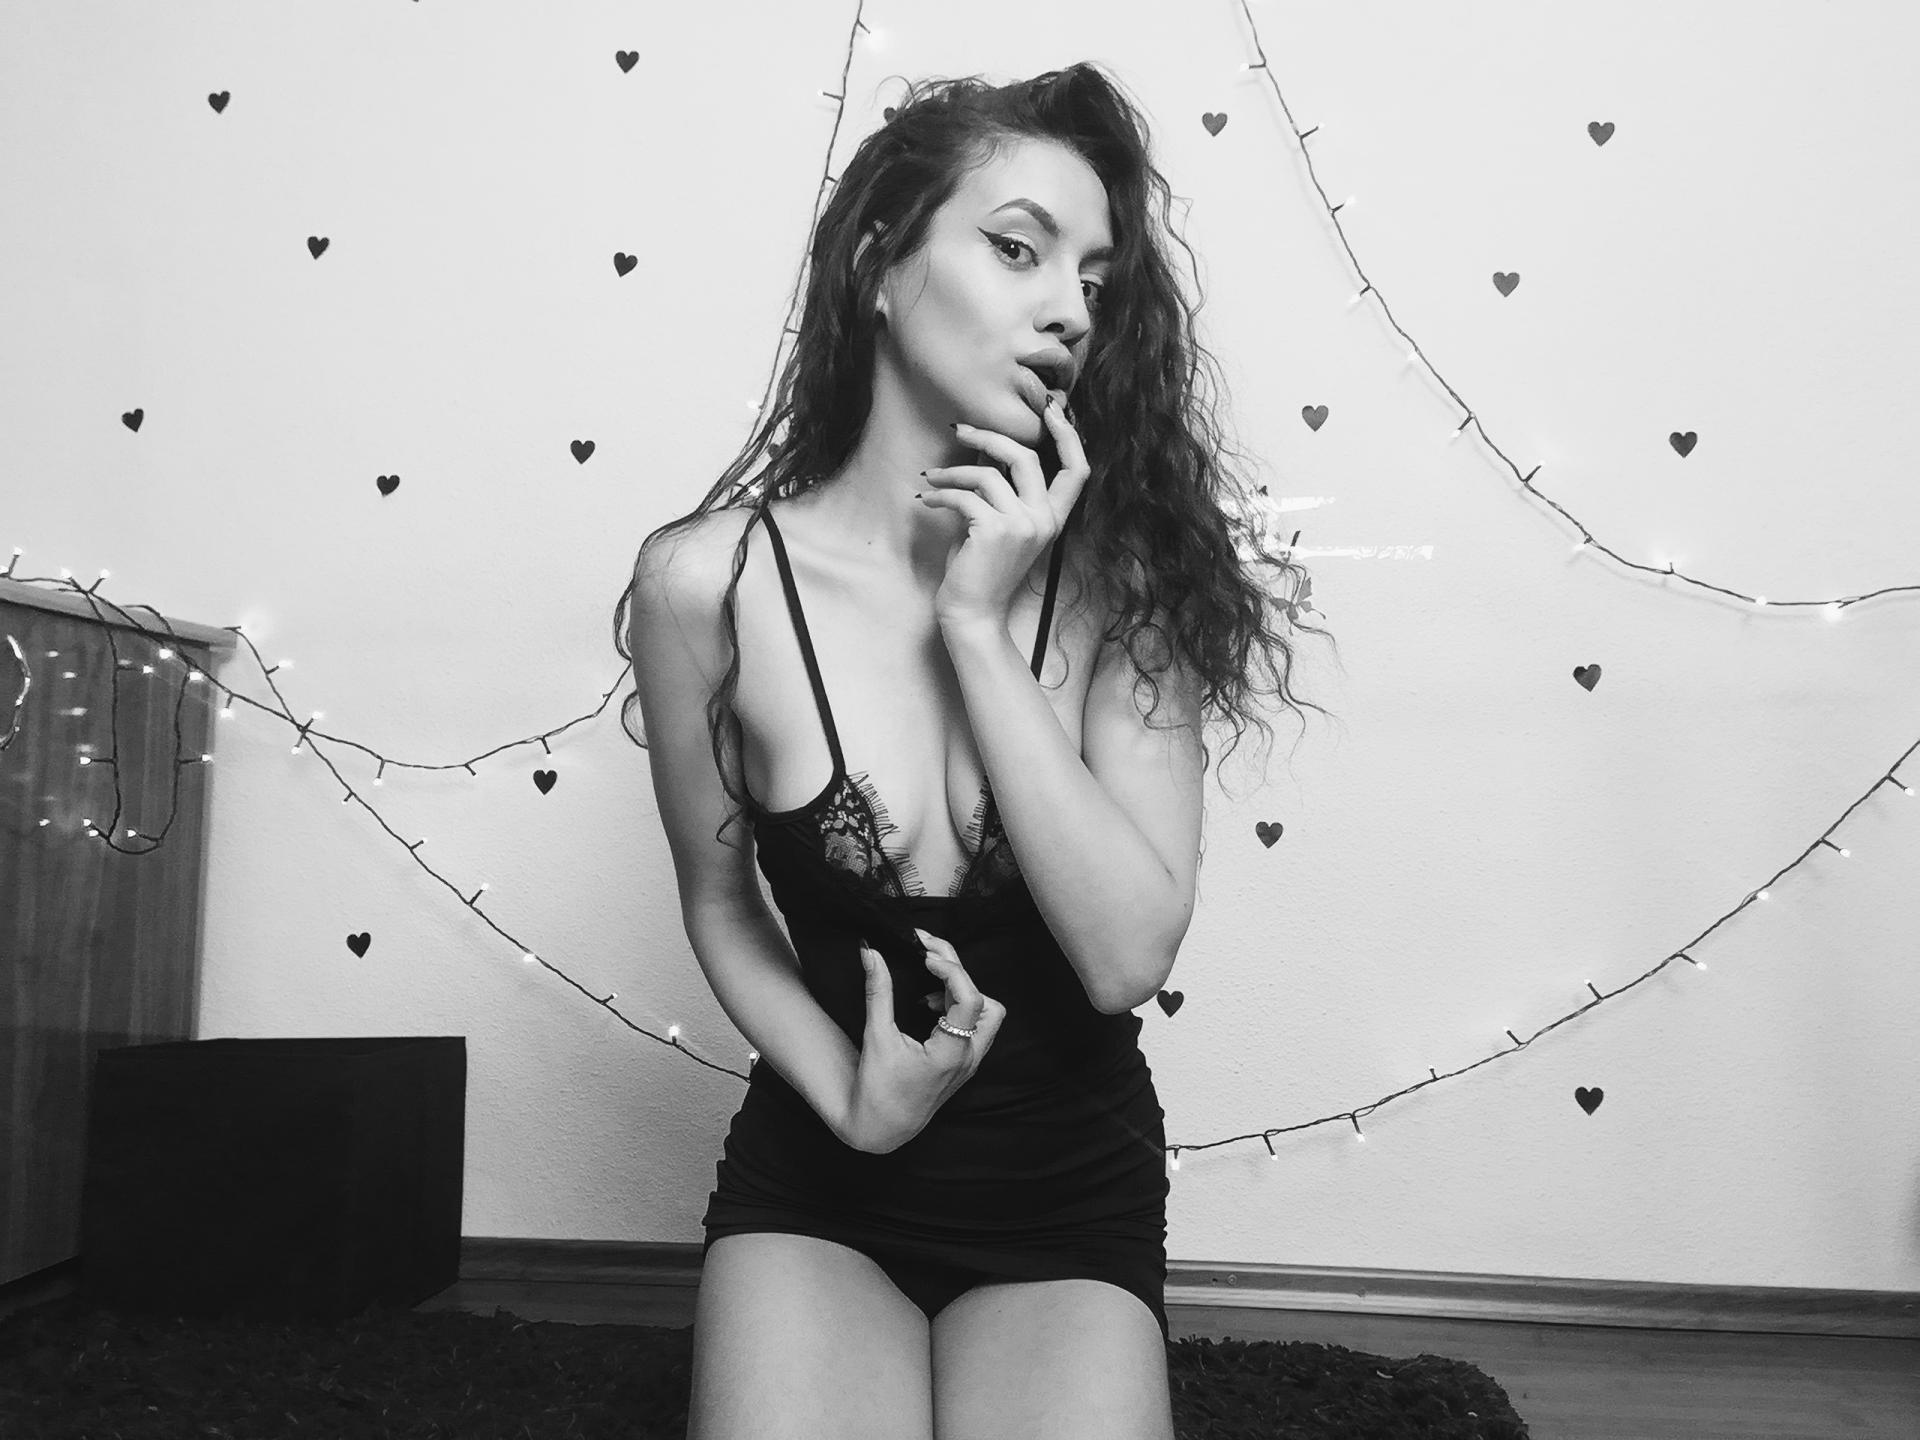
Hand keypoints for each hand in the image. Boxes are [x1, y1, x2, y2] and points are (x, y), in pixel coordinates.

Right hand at [839, 928, 1007, 1154]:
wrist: (881, 1128)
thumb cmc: (877, 1089)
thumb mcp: (876, 1037)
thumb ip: (878, 991)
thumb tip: (871, 952)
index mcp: (950, 1054)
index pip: (970, 1000)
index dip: (951, 970)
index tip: (924, 955)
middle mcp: (968, 1058)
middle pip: (986, 1003)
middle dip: (958, 973)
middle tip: (927, 951)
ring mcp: (969, 1063)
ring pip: (987, 1015)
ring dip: (964, 991)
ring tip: (930, 981)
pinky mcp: (963, 1064)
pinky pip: (975, 1026)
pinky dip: (958, 1007)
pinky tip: (930, 1004)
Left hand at [918, 388, 1089, 629]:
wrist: (973, 614)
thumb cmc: (981, 570)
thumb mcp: (998, 525)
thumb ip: (1000, 490)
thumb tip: (983, 447)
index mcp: (1052, 518)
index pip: (1077, 469)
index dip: (1068, 434)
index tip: (1050, 408)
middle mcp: (1044, 520)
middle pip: (1026, 457)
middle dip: (990, 437)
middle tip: (960, 431)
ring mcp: (1022, 526)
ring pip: (987, 475)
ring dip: (952, 473)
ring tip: (931, 480)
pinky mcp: (994, 532)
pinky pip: (964, 497)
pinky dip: (940, 495)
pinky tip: (927, 501)